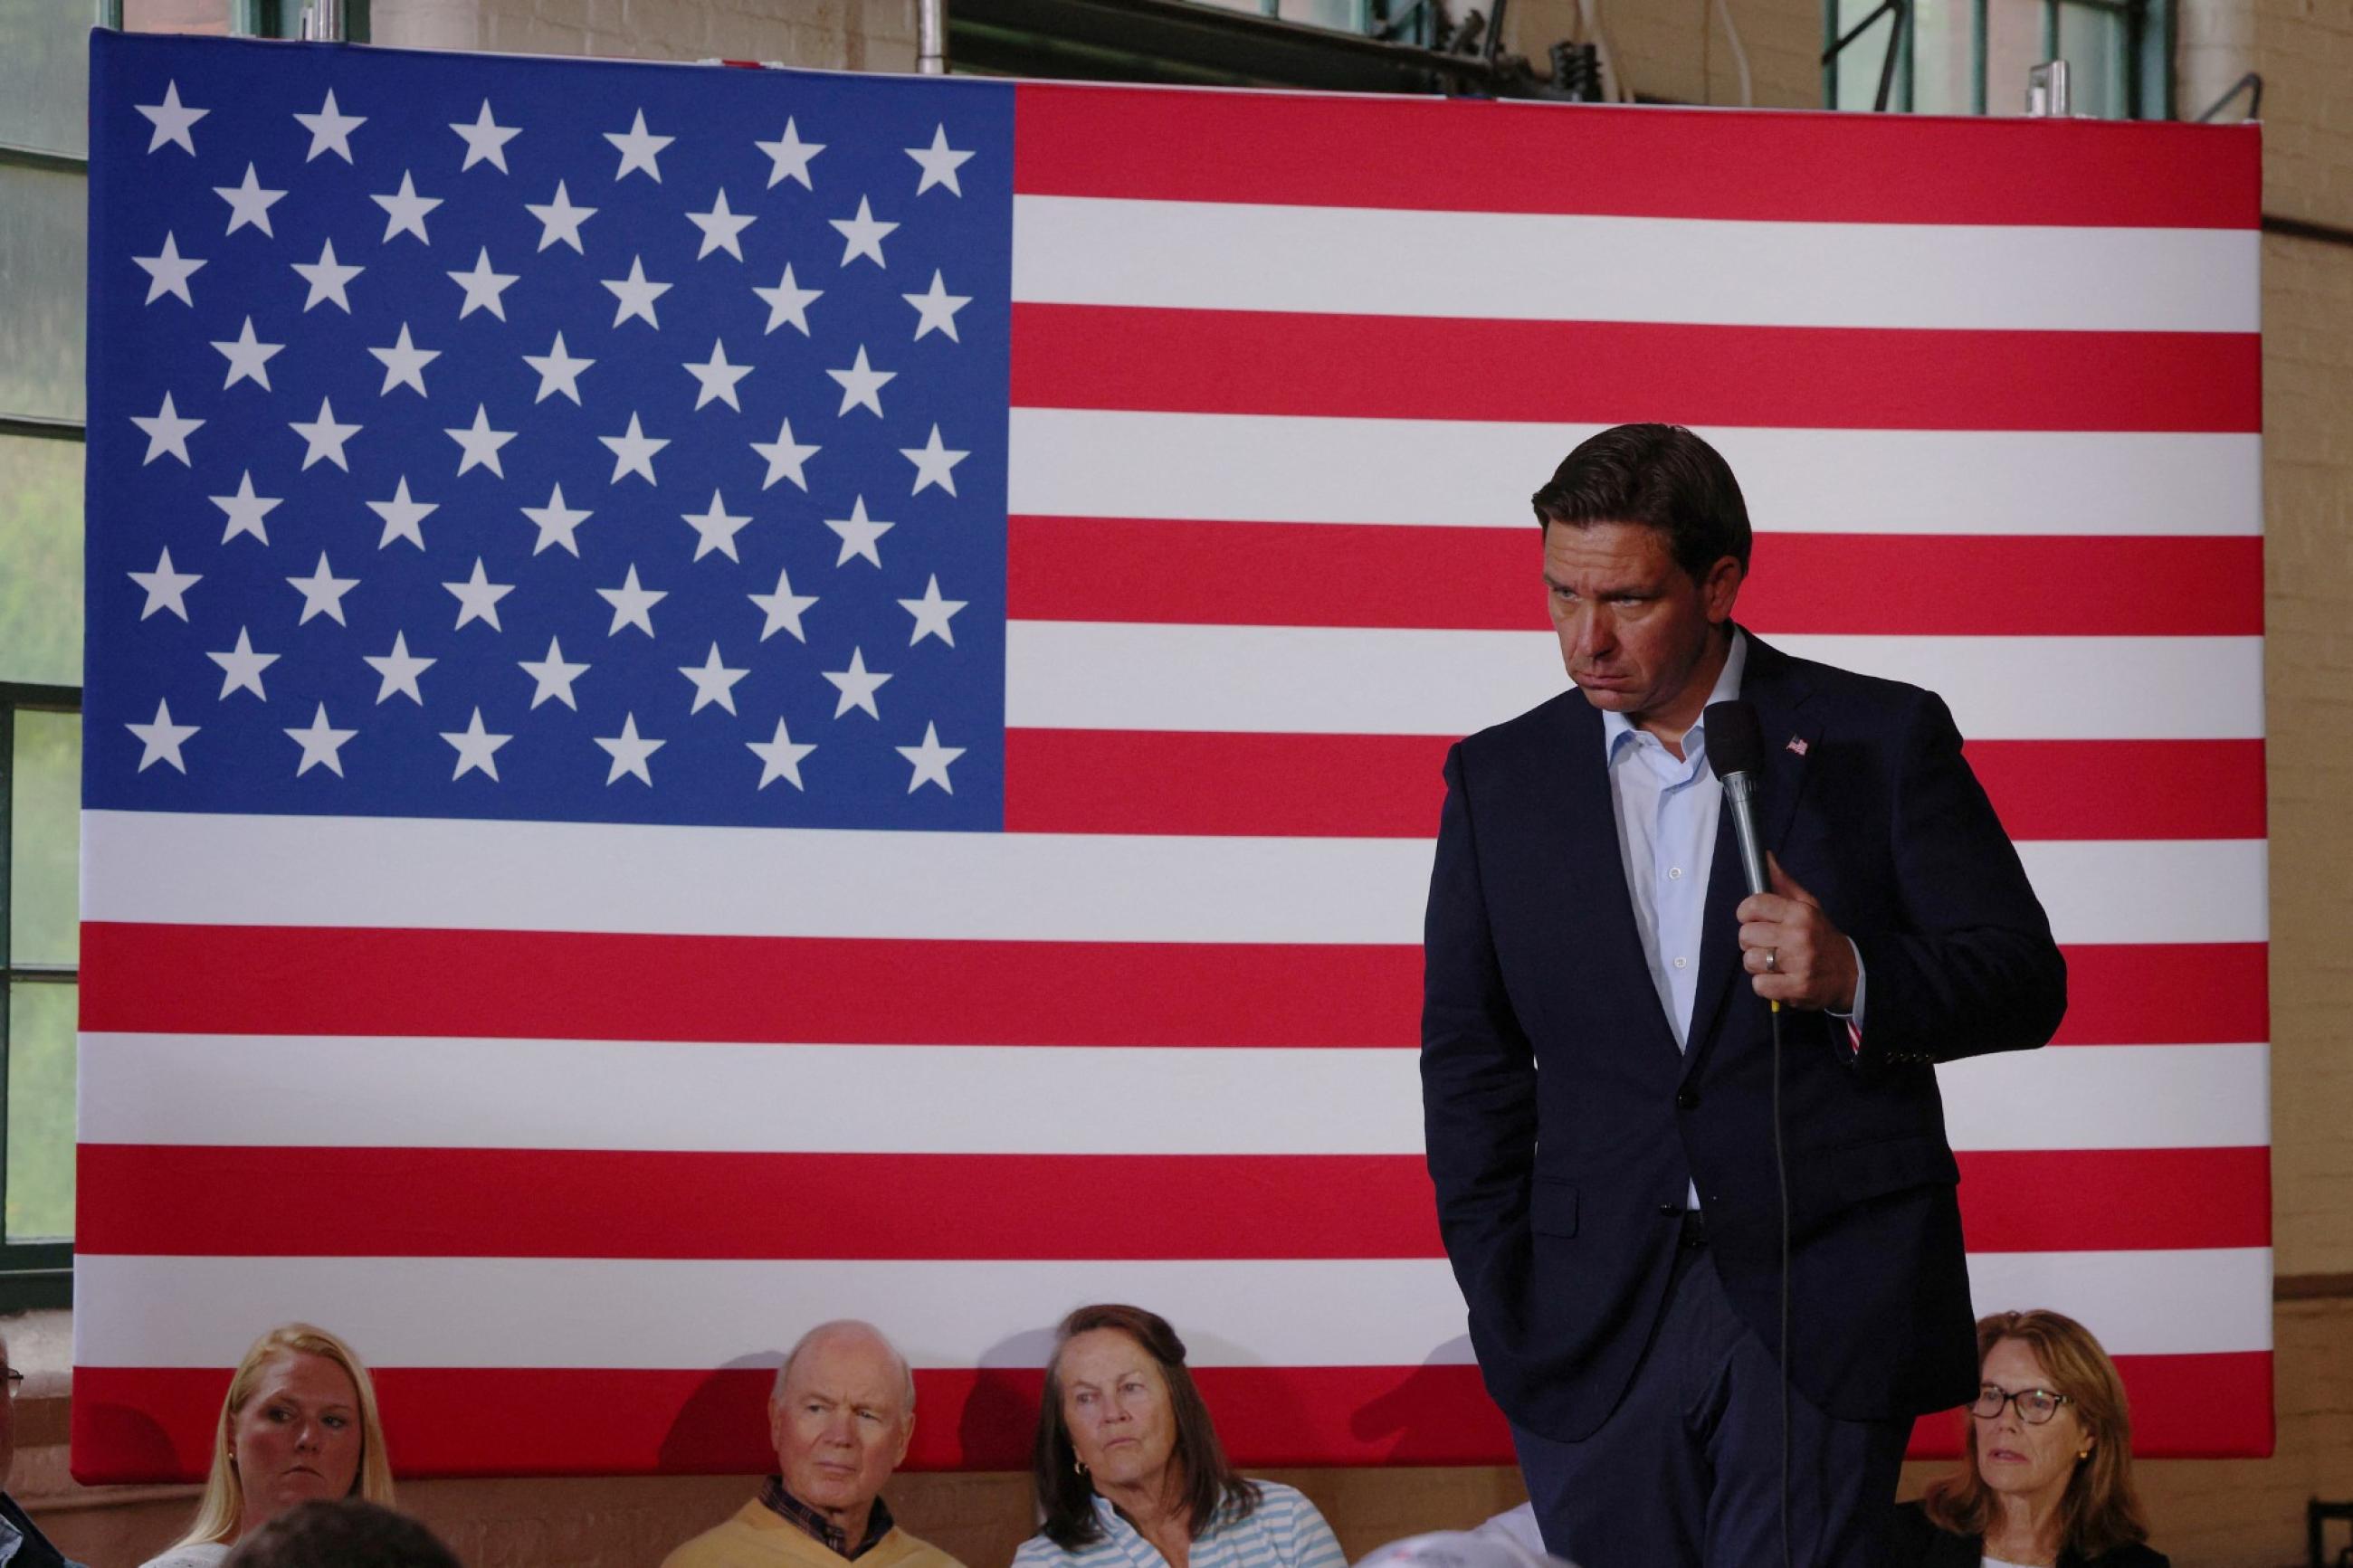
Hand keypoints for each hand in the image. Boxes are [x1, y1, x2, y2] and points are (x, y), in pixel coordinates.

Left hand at [1736, 854, 1857, 1011]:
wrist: (1851, 975)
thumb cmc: (1822, 937)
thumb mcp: (1808, 906)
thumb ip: (1783, 884)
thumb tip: (1764, 857)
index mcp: (1800, 913)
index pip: (1753, 905)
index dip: (1746, 913)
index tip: (1753, 919)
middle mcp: (1799, 937)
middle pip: (1746, 935)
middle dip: (1751, 941)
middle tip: (1767, 944)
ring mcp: (1798, 964)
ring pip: (1749, 960)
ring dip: (1757, 964)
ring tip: (1774, 963)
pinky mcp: (1797, 988)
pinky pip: (1759, 985)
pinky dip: (1764, 985)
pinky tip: (1779, 980)